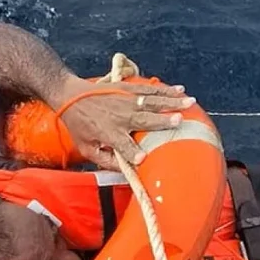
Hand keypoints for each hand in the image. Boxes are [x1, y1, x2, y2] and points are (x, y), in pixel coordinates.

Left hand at [55, 77, 195, 170]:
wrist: (69, 96)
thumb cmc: (80, 126)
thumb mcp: (86, 148)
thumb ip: (105, 161)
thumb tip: (126, 171)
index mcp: (109, 133)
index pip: (123, 146)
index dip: (132, 153)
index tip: (142, 159)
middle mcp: (120, 116)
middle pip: (144, 120)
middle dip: (161, 121)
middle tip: (179, 121)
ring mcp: (125, 100)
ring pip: (152, 101)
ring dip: (171, 102)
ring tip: (189, 102)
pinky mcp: (127, 89)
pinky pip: (149, 89)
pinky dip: (165, 89)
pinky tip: (179, 90)